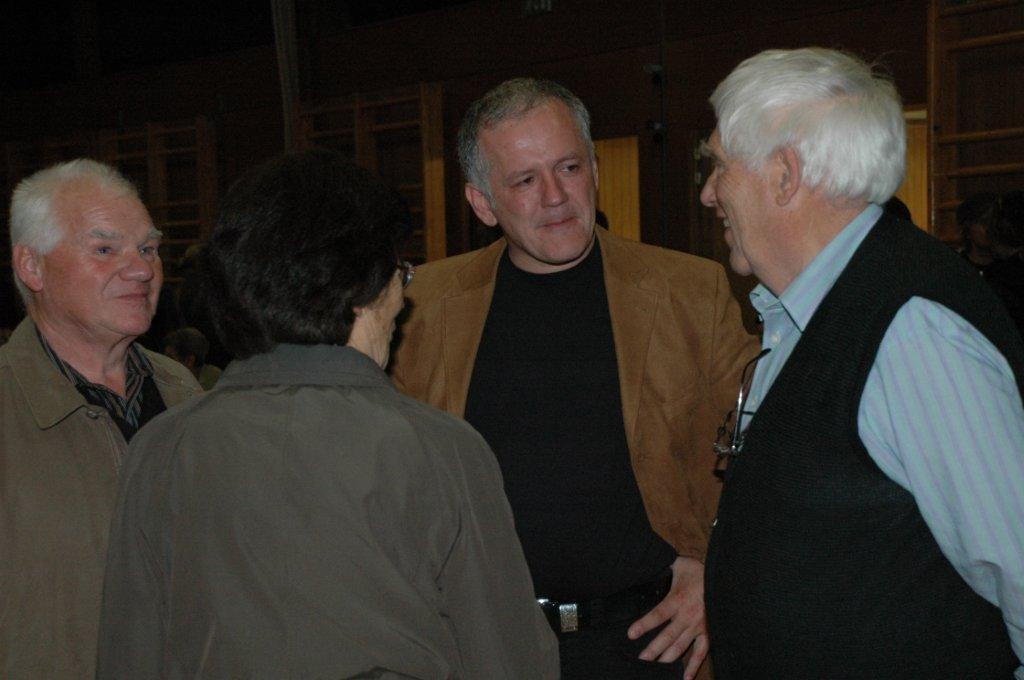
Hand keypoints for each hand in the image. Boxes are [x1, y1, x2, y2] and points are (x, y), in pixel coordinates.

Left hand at [627, 555, 708, 679]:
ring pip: (681, 647)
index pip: (658, 615)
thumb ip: (665, 566)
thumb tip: (650, 562)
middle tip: (640, 661)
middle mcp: (688, 616)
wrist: (725, 578)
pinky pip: (701, 652)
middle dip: (653, 650)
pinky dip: (693, 666)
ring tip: (654, 669)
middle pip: (668, 636)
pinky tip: (685, 678)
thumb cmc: (699, 572)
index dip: (644, 625)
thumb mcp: (680, 565)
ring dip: (667, 659)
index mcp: (679, 600)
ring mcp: (699, 627)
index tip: (631, 634)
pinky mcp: (709, 633)